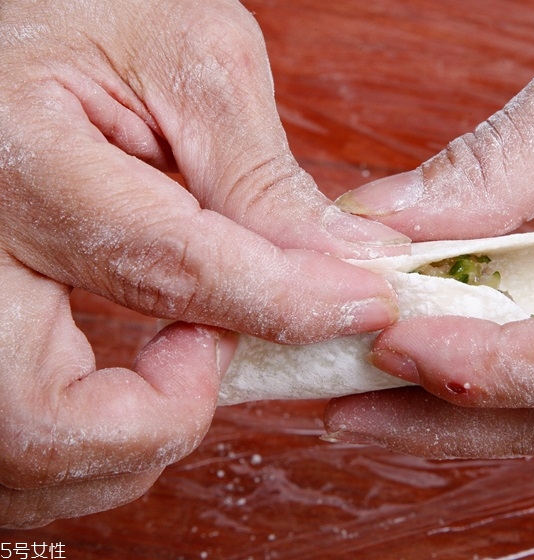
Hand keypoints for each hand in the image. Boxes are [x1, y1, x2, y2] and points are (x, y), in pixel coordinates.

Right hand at [0, 0, 407, 527]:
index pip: (162, 267)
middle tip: (217, 356)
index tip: (361, 307)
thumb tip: (348, 265)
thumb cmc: (86, 19)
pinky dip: (99, 438)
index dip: (281, 304)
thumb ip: (260, 174)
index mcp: (16, 158)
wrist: (11, 41)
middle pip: (36, 420)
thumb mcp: (185, 59)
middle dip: (159, 425)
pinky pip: (25, 436)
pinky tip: (145, 374)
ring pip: (22, 453)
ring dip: (128, 444)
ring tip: (188, 357)